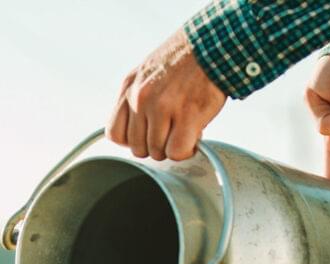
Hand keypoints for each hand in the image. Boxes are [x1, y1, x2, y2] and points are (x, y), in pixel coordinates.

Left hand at [106, 29, 226, 160]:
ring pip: (158, 152)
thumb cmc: (184, 61)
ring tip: (185, 128)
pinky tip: (193, 137)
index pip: (115, 134)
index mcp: (129, 87)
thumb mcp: (147, 72)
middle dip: (157, 145)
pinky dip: (186, 150)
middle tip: (172, 131)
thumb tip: (138, 132)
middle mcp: (140, 98)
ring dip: (173, 147)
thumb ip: (136, 99)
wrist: (214, 44)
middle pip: (138, 148)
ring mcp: (162, 107)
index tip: (148, 135)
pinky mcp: (186, 115)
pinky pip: (176, 152)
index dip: (133, 140)